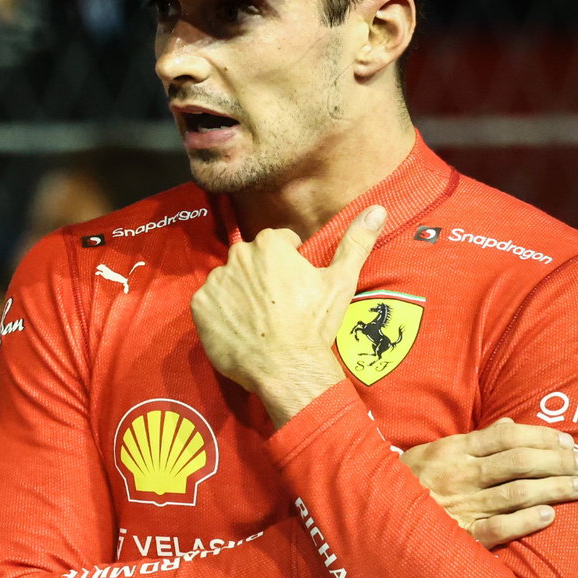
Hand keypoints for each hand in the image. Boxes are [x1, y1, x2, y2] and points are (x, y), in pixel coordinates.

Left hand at [190, 206, 384, 426]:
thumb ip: (356, 242)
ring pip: (229, 281)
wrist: (287, 369)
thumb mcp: (340, 282)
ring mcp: (216, 282)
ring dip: (240, 294)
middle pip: (250, 260)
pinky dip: (221, 314)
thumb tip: (378, 209)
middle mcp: (237, 256)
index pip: (277, 243)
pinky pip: (209, 303)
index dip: (289, 263)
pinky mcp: (199, 307)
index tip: (296, 286)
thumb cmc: (314, 325)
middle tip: (278, 305)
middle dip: (261, 276)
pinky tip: (241, 329)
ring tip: (259, 320)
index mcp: (269, 245)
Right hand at [402, 418, 577, 548]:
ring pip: (516, 493)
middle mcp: (459, 474)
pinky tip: (549, 516)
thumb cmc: (406, 482)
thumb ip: (472, 440)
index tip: (568, 441)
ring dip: (554, 488)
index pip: (506, 436)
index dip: (542, 437)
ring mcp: (461, 505)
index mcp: (452, 450)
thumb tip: (509, 425)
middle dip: (558, 461)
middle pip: (519, 462)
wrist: (371, 514)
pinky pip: (498, 528)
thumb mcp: (431, 452)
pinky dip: (525, 521)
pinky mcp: (460, 535)